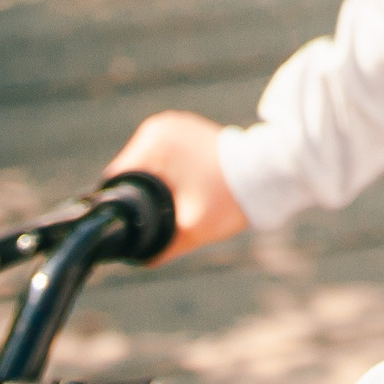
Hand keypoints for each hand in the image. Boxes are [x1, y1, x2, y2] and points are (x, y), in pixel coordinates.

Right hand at [104, 110, 247, 264]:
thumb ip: (161, 248)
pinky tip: (178, 188)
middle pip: (129, 170)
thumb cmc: (229, 199)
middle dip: (136, 194)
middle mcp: (157, 126)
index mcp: (152, 144)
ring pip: (145, 162)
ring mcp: (171, 123)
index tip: (125, 224)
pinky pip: (162, 154)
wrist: (267, 173)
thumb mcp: (191, 229)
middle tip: (152, 218)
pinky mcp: (183, 127)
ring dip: (151, 183)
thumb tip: (137, 260)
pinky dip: (166, 171)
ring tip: (170, 203)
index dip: (117, 204)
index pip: (116, 179)